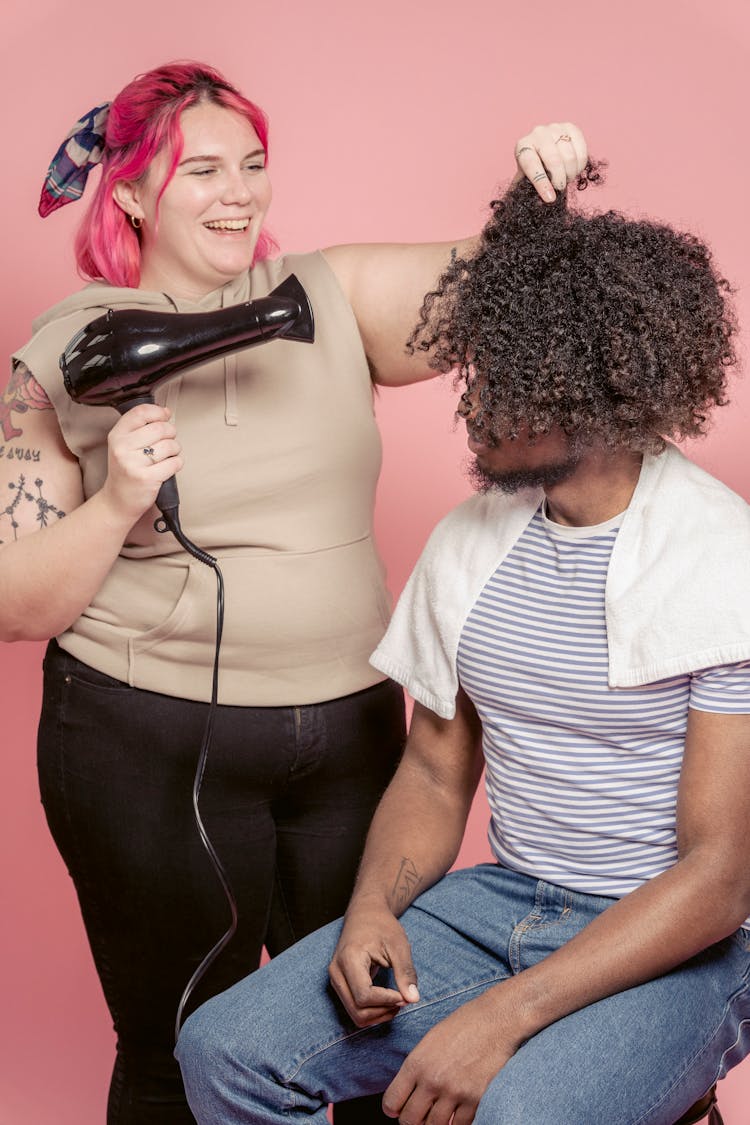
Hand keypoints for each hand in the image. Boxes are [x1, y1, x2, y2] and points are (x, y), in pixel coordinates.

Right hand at [101, 403, 182, 522]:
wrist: (118, 501)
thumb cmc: (125, 471)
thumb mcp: (124, 445)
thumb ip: (141, 427)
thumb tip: (166, 411)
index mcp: (116, 436)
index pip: (141, 412)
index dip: (158, 412)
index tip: (165, 416)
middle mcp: (122, 448)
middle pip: (160, 428)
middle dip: (171, 433)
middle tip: (168, 441)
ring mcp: (134, 464)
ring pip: (170, 445)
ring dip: (175, 450)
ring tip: (167, 456)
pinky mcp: (147, 478)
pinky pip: (174, 463)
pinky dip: (176, 464)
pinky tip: (168, 468)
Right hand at [328, 900, 420, 1027]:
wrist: (365, 914)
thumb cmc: (382, 926)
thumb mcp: (399, 945)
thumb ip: (405, 972)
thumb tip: (413, 999)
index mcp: (349, 959)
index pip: (364, 995)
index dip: (387, 1001)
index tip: (405, 996)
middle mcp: (337, 972)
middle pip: (357, 1010)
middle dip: (383, 1012)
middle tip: (404, 1000)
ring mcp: (336, 980)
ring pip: (355, 1015)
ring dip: (378, 1016)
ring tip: (398, 1002)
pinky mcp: (340, 985)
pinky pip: (354, 1009)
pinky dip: (372, 1013)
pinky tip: (388, 1002)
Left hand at [382, 987, 523, 1124]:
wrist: (496, 1020)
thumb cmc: (463, 1025)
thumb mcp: (430, 1040)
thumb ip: (417, 1068)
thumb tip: (409, 1093)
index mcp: (417, 1063)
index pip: (391, 1102)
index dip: (393, 1109)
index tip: (398, 1109)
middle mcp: (432, 1080)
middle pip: (410, 1120)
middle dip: (412, 1120)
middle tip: (420, 1114)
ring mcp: (454, 1091)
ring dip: (435, 1123)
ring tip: (439, 1114)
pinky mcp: (475, 1099)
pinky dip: (457, 1123)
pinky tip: (457, 1114)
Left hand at [513, 122, 587, 201]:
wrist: (544, 154)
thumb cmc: (534, 172)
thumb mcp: (526, 182)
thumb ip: (531, 191)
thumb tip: (544, 201)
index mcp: (523, 146)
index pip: (532, 165)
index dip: (542, 183)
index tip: (550, 199)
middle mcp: (538, 133)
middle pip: (554, 160)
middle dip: (559, 179)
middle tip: (560, 188)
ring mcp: (555, 128)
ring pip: (569, 156)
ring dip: (570, 173)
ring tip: (566, 178)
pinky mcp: (571, 128)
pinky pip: (581, 150)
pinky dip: (580, 165)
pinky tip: (574, 169)